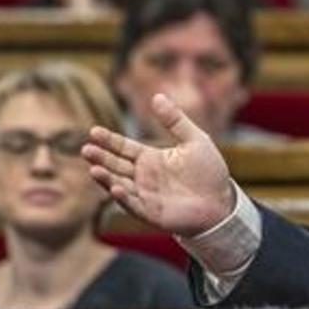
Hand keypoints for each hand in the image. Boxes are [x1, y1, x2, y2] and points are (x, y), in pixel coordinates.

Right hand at [82, 93, 234, 235]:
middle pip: (116, 165)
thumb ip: (175, 120)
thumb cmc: (209, 172)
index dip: (109, 140)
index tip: (93, 131)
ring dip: (106, 178)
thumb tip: (157, 95)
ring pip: (119, 184)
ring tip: (93, 168)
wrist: (222, 202)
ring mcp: (145, 195)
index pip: (123, 147)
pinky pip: (133, 205)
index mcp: (151, 158)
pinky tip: (116, 188)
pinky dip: (124, 198)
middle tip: (86, 149)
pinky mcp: (151, 213)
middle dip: (101, 158)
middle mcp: (143, 176)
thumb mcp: (195, 140)